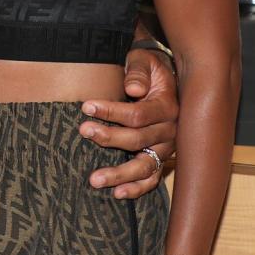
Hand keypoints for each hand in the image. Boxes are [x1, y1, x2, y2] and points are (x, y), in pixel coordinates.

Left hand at [81, 47, 178, 198]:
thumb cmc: (148, 69)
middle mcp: (170, 131)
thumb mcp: (144, 60)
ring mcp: (167, 148)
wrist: (163, 80)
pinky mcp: (161, 160)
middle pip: (138, 140)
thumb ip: (139, 71)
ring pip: (145, 166)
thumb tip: (133, 89)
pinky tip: (117, 194)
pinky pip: (152, 179)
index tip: (86, 106)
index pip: (138, 114)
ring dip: (120, 174)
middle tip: (84, 131)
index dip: (111, 111)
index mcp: (168, 106)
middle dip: (109, 138)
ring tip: (94, 179)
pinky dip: (137, 189)